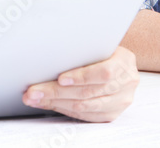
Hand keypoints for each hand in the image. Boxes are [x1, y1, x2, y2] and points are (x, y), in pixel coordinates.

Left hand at [22, 46, 138, 121]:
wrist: (121, 63)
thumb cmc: (104, 49)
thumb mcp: (99, 43)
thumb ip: (83, 48)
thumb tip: (53, 51)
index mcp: (124, 63)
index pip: (104, 73)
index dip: (82, 76)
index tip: (60, 78)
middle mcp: (125, 85)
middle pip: (88, 92)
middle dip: (57, 92)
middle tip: (34, 91)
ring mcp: (119, 102)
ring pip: (83, 106)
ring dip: (55, 103)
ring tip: (35, 98)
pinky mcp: (111, 114)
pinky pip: (84, 115)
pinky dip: (63, 109)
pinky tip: (48, 103)